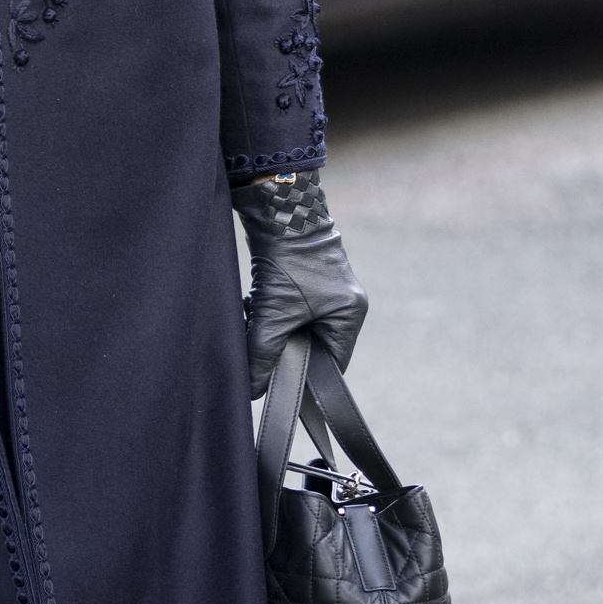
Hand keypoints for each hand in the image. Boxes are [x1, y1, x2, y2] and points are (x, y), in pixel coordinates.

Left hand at [232, 171, 367, 397]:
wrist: (279, 214)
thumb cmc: (287, 263)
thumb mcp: (273, 315)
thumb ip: (262, 354)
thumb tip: (253, 389)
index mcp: (349, 316)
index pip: (333, 365)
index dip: (307, 377)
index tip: (280, 384)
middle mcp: (346, 304)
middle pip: (314, 346)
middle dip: (285, 348)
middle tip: (261, 342)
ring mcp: (329, 291)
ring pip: (298, 328)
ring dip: (274, 327)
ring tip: (256, 316)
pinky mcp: (310, 280)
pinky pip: (291, 310)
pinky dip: (272, 312)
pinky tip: (256, 303)